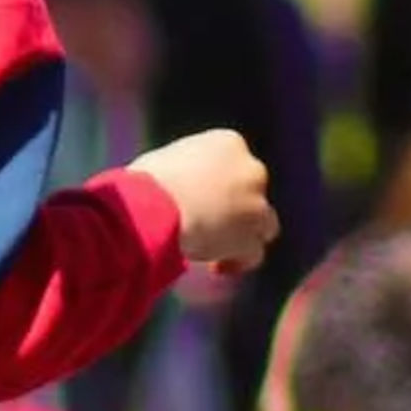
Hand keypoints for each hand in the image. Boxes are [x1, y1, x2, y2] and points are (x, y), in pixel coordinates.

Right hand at [131, 131, 278, 272]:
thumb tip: (179, 189)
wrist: (154, 208)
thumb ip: (188, 171)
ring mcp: (256, 203)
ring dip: (244, 236)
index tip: (203, 201)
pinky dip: (239, 262)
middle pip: (252, 192)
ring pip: (263, 223)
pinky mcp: (253, 235)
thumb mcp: (169, 162)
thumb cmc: (147, 183)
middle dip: (237, 208)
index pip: (235, 164)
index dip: (221, 186)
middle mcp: (251, 169)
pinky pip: (254, 253)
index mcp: (228, 143)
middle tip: (213, 224)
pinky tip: (219, 268)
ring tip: (218, 251)